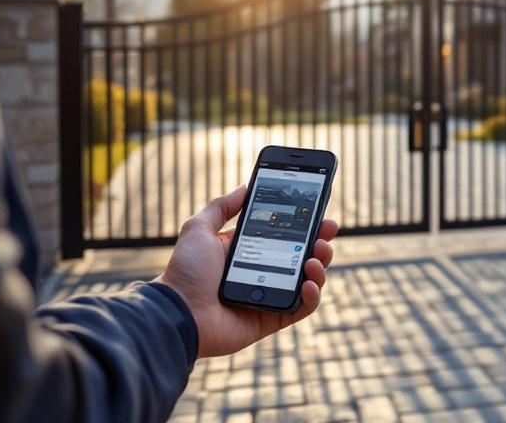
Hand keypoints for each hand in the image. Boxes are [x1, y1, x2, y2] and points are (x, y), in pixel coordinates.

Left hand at [156, 186, 337, 357]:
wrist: (178, 311)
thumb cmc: (186, 271)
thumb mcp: (199, 228)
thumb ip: (222, 207)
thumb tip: (245, 187)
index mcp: (248, 251)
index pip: (284, 234)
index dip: (303, 223)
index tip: (318, 211)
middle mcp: (263, 272)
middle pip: (302, 254)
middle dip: (319, 241)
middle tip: (327, 231)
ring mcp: (270, 295)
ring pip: (308, 280)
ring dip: (320, 265)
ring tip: (316, 257)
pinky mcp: (273, 318)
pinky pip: (302, 308)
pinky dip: (312, 296)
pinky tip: (310, 282)